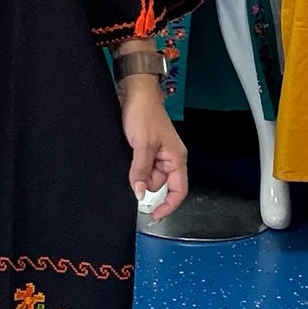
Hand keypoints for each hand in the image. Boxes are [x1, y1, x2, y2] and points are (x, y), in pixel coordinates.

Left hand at [119, 76, 188, 217]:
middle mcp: (170, 158)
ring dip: (137, 172)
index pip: (178, 190)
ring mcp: (158, 154)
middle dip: (144, 182)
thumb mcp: (142, 144)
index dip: (168, 206)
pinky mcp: (146, 149)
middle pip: (158, 184)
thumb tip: (138, 193)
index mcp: (176, 158)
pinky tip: (128, 155)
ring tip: (131, 152)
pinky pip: (140, 166)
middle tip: (134, 166)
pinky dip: (134, 166)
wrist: (135, 93)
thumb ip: (141, 170)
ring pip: (147, 176)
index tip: (154, 215)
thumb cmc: (144, 113)